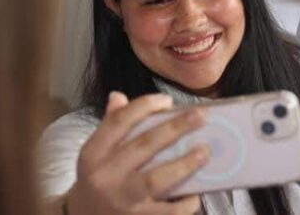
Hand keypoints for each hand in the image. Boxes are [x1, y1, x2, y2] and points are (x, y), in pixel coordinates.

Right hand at [66, 92, 208, 214]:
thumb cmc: (96, 181)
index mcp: (94, 153)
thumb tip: (119, 97)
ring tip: (205, 151)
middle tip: (200, 116)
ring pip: (156, 179)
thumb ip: (109, 126)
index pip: (119, 122)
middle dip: (175, 128)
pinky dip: (185, 203)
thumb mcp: (95, 155)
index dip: (145, 106)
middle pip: (143, 146)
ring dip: (184, 164)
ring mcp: (122, 201)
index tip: (167, 100)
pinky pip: (167, 212)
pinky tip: (197, 193)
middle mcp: (105, 176)